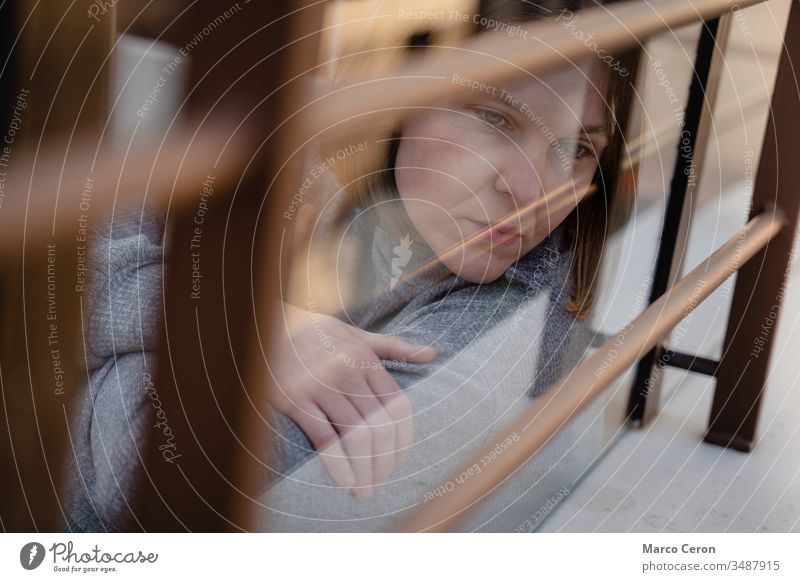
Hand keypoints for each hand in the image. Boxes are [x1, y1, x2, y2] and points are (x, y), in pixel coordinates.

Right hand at [269, 302, 435, 499]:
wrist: (267, 326)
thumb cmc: (316, 333)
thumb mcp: (357, 335)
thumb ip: (394, 347)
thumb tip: (432, 353)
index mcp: (365, 359)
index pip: (397, 406)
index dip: (403, 439)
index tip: (399, 460)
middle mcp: (347, 373)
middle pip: (380, 426)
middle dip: (385, 461)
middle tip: (381, 482)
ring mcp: (321, 387)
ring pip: (356, 436)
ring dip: (365, 469)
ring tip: (365, 490)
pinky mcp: (295, 400)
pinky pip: (324, 439)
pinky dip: (338, 465)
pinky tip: (345, 481)